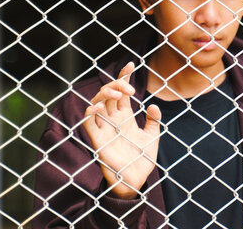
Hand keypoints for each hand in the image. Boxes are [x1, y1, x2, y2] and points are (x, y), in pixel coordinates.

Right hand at [83, 62, 160, 198]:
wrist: (136, 179)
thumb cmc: (142, 159)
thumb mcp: (152, 136)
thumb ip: (153, 120)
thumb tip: (152, 105)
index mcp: (125, 116)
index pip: (122, 91)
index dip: (124, 77)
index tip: (131, 64)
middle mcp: (113, 119)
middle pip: (109, 93)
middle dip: (117, 84)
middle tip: (130, 89)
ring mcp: (105, 128)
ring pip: (97, 103)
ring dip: (105, 94)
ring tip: (119, 94)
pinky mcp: (98, 140)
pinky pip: (89, 123)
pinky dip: (91, 113)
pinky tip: (98, 106)